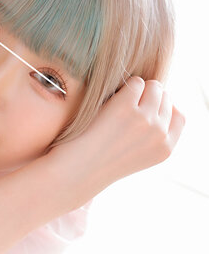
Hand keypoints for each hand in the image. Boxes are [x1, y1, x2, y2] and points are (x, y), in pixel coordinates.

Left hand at [52, 77, 184, 199]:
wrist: (75, 171)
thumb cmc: (99, 160)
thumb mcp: (136, 153)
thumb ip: (152, 132)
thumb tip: (160, 98)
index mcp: (165, 149)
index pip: (179, 116)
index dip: (162, 108)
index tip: (144, 109)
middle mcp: (160, 134)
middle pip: (164, 98)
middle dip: (147, 97)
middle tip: (123, 109)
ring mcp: (146, 120)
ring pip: (153, 87)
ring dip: (136, 89)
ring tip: (116, 105)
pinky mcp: (127, 107)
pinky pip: (135, 83)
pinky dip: (122, 87)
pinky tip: (108, 102)